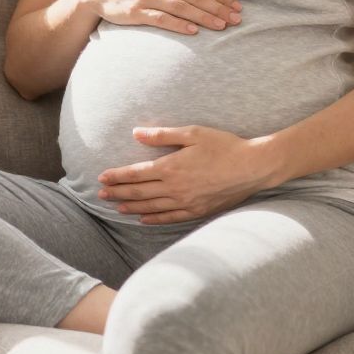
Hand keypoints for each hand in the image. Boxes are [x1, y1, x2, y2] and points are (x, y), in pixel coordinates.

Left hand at [96, 126, 279, 224]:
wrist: (253, 167)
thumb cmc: (224, 146)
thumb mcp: (192, 133)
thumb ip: (162, 135)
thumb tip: (135, 134)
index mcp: (171, 167)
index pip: (136, 174)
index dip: (117, 177)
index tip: (102, 178)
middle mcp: (175, 188)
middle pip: (139, 193)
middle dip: (118, 193)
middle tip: (100, 195)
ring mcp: (186, 202)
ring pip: (152, 207)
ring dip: (132, 208)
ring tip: (117, 208)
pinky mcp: (198, 211)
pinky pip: (170, 218)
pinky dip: (155, 219)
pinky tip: (144, 219)